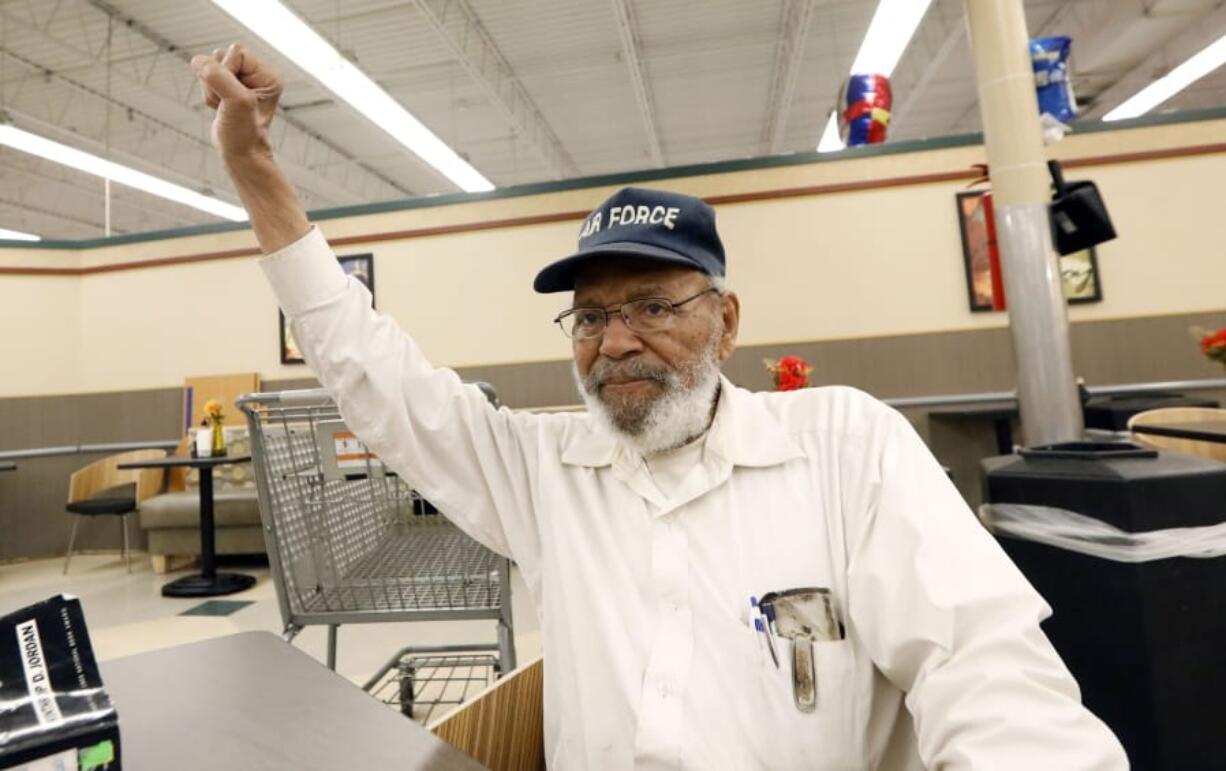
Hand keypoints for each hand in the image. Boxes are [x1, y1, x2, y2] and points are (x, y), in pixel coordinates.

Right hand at [190, 44, 281, 161]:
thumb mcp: (236, 103)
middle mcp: (259, 75)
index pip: (236, 51)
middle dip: (216, 81)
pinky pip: (206, 77)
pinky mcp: (229, 88)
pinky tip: (221, 108)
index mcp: (269, 74)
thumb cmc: (245, 133)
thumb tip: (198, 61)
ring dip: (210, 88)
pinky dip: (208, 94)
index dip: (226, 71)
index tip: (233, 95)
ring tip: (224, 107)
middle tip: (227, 104)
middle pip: (221, 56)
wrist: (241, 155)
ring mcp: (243, 81)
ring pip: (210, 66)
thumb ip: (219, 78)